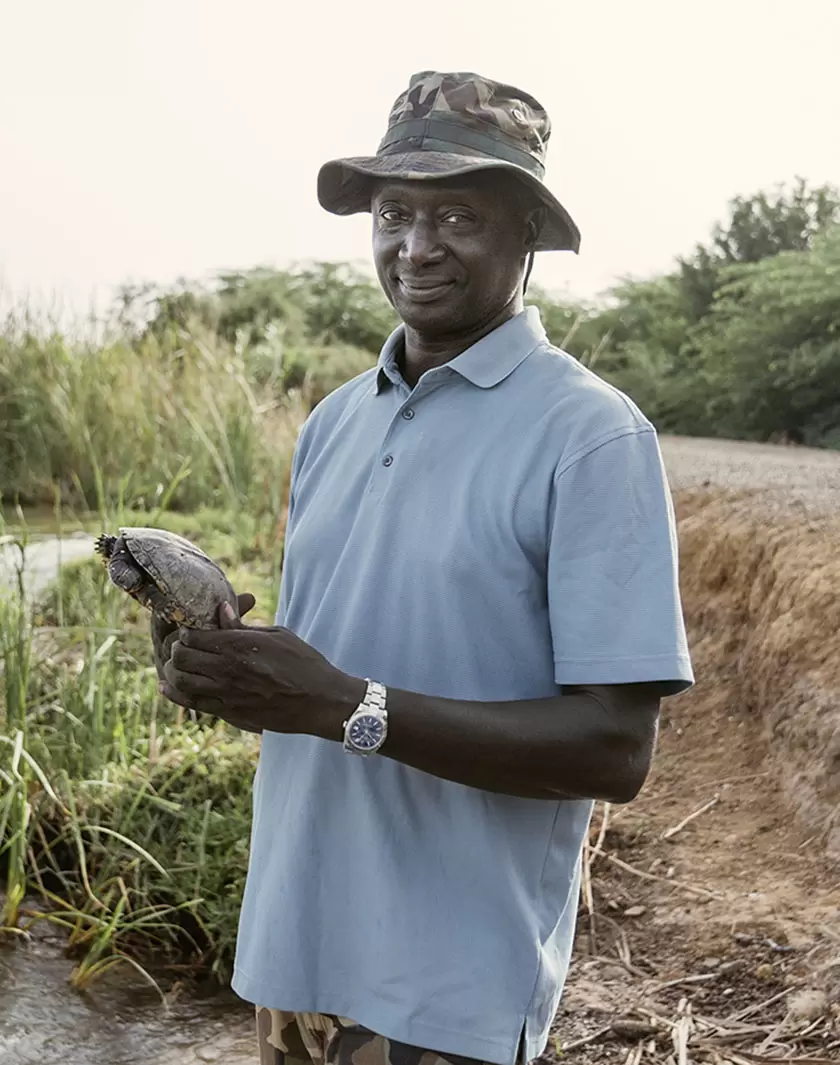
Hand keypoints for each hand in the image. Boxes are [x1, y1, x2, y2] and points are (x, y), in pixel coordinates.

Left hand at [159, 601, 363, 736]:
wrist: (320, 701)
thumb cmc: (304, 663)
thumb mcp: (277, 635)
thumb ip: (244, 626)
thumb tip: (221, 611)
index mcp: (240, 645)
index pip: (194, 635)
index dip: (188, 630)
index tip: (194, 630)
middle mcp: (229, 670)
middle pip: (181, 656)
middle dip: (177, 648)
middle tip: (184, 646)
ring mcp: (227, 694)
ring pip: (181, 681)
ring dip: (174, 671)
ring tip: (179, 665)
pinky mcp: (230, 714)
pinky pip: (192, 704)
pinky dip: (176, 694)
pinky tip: (169, 686)